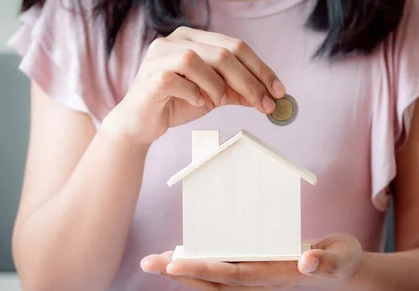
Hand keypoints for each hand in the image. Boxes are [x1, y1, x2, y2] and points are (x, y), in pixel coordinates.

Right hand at [101, 27, 285, 144]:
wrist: (140, 124)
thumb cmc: (175, 103)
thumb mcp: (213, 96)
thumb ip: (237, 91)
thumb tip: (269, 96)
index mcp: (194, 38)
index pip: (236, 46)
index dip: (261, 69)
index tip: (278, 91)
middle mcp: (176, 40)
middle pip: (223, 52)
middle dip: (249, 81)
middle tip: (264, 104)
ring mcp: (159, 56)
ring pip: (199, 60)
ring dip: (217, 85)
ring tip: (219, 102)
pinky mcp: (150, 77)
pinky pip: (176, 79)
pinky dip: (193, 92)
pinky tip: (197, 102)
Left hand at [140, 235, 364, 290]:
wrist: (342, 273)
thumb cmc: (341, 262)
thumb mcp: (341, 258)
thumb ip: (326, 261)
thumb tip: (308, 262)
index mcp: (276, 275)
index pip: (233, 273)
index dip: (203, 268)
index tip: (174, 263)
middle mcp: (260, 279)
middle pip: (213, 281)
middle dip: (180, 273)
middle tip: (148, 263)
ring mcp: (255, 276)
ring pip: (213, 278)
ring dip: (184, 271)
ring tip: (156, 261)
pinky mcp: (254, 269)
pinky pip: (221, 270)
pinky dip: (199, 264)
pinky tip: (184, 254)